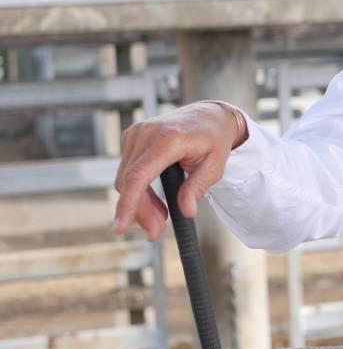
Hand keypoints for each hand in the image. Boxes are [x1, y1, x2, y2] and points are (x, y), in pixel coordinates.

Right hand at [111, 102, 241, 239]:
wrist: (209, 115)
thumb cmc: (215, 140)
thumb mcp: (215, 165)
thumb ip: (198, 187)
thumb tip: (185, 212)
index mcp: (169, 138)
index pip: (138, 176)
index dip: (128, 203)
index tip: (119, 227)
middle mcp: (147, 132)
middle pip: (130, 182)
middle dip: (139, 211)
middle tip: (155, 232)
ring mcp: (137, 132)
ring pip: (126, 178)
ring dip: (139, 203)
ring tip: (159, 219)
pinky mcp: (132, 136)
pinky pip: (128, 170)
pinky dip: (137, 188)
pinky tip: (153, 200)